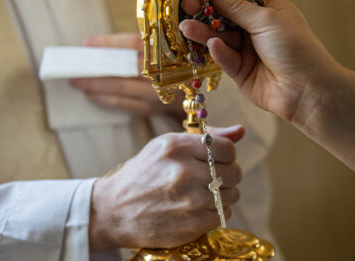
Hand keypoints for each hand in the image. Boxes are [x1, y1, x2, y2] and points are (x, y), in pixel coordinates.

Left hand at [70, 33, 184, 117]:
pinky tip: (91, 94)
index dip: (109, 43)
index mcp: (167, 50)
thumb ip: (131, 46)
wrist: (191, 95)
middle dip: (96, 68)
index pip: (134, 44)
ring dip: (96, 85)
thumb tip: (93, 46)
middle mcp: (165, 72)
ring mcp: (159, 93)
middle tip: (74, 67)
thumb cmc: (168, 65)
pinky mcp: (151, 108)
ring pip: (121, 88)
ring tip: (77, 81)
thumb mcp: (158, 49)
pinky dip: (104, 98)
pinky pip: (123, 104)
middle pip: (124, 68)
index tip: (86, 43)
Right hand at [89, 125, 244, 249]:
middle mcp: (185, 171)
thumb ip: (206, 138)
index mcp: (178, 147)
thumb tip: (240, 131)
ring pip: (232, 195)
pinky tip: (197, 209)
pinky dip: (215, 213)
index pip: (228, 148)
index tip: (215, 160)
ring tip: (201, 195)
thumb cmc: (143, 175)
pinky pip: (223, 215)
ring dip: (222, 196)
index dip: (226, 155)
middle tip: (209, 179)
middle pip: (234, 172)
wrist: (114, 211)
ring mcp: (190, 199)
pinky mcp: (193, 223)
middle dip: (226, 176)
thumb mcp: (167, 146)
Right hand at [180, 0, 339, 126]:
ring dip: (204, 32)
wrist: (308, 90)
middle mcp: (257, 28)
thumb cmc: (296, 47)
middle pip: (225, 16)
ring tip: (186, 27)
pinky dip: (218, 52)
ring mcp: (248, 51)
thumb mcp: (266, 19)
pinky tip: (213, 46)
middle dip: (206, 12)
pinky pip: (225, 58)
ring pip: (220, 37)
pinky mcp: (240, 72)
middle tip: (185, 7)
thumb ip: (235, 6)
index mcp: (269, 10)